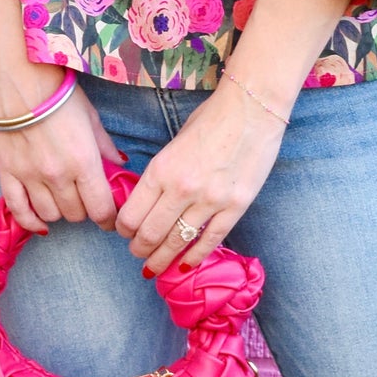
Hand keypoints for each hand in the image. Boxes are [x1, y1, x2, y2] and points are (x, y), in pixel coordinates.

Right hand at [0, 61, 124, 234]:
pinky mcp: (7, 174)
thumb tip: (119, 166)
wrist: (18, 80)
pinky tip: (40, 221)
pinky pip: (18, 211)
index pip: (101, 208)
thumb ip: (105, 147)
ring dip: (60, 211)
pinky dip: (31, 221)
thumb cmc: (59, 95)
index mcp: (84, 162)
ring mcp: (30, 177)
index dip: (109, 218)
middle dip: (85, 209)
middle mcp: (58, 176)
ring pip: (50, 214)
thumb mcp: (91, 118)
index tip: (111, 217)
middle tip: (85, 198)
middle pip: (76, 214)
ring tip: (63, 198)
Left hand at [116, 75, 286, 278]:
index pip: (131, 215)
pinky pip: (210, 240)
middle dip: (138, 249)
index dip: (123, 230)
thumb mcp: (174, 144)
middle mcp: (181, 189)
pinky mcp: (235, 206)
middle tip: (137, 254)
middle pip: (149, 234)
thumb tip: (148, 201)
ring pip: (177, 243)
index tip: (124, 233)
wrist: (252, 109)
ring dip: (161, 259)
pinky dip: (194, 257)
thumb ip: (161, 174)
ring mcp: (210, 200)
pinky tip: (184, 266)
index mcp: (161, 170)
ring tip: (155, 267)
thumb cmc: (211, 119)